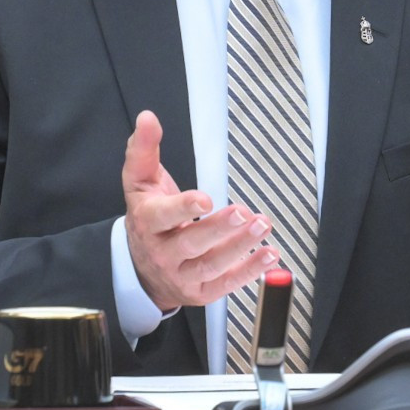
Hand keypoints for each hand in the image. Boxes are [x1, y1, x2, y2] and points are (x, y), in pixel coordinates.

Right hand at [121, 110, 280, 310]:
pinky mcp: (201, 292)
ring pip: (211, 265)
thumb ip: (144, 149)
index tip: (205, 200)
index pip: (163, 217)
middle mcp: (163, 252)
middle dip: (220, 229)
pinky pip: (225, 285)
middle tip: (245, 213)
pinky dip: (249, 272)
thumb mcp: (140, 182)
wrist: (141, 268)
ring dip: (240, 248)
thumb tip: (148, 118)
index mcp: (148, 223)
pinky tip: (269, 255)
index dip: (184, 209)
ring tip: (263, 226)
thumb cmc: (148, 218)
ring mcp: (182, 275)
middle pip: (192, 243)